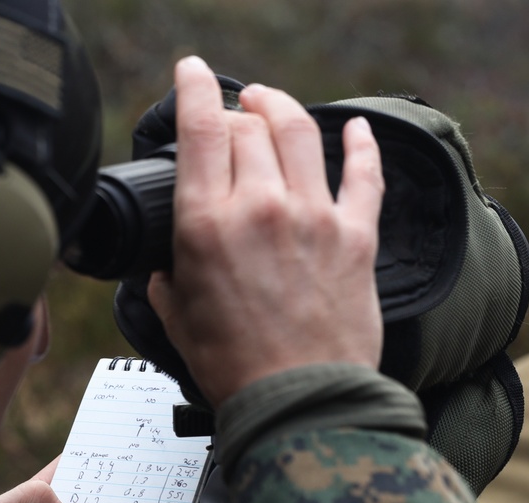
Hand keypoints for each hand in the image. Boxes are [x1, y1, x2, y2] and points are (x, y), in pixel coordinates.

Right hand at [148, 57, 384, 407]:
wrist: (299, 404)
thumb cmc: (235, 367)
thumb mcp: (175, 317)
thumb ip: (164, 278)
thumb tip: (162, 265)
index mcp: (207, 225)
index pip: (202, 127)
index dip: (194, 87)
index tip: (190, 72)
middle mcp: (261, 208)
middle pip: (249, 126)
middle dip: (235, 111)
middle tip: (229, 115)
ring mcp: (314, 218)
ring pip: (300, 132)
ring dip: (282, 107)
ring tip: (270, 103)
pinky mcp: (356, 237)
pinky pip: (366, 173)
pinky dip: (363, 143)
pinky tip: (357, 127)